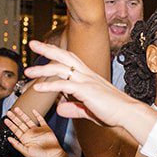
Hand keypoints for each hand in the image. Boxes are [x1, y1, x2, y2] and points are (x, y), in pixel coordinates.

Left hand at [4, 107, 65, 156]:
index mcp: (25, 139)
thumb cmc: (40, 156)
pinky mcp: (45, 128)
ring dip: (22, 114)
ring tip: (16, 109)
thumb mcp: (26, 152)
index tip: (5, 119)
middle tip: (9, 112)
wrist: (53, 156)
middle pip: (20, 124)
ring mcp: (37, 130)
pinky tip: (33, 111)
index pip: (15, 130)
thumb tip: (8, 138)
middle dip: (14, 118)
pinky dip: (37, 115)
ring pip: (28, 120)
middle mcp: (30, 134)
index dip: (10, 125)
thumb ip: (17, 145)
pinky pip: (41, 120)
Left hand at [25, 40, 150, 135]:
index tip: (44, 49)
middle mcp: (87, 75)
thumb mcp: (88, 110)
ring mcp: (87, 81)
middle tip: (32, 43)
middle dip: (47, 49)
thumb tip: (60, 109)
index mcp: (89, 76)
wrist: (128, 113)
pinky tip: (38, 89)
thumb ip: (73, 108)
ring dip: (42, 69)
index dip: (56, 53)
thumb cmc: (112, 111)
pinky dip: (49, 86)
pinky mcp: (86, 91)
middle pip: (64, 56)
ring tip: (28, 72)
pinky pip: (64, 86)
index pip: (70, 59)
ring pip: (61, 69)